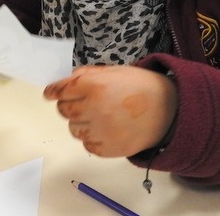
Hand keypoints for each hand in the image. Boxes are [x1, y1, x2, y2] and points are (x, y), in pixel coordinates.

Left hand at [43, 65, 177, 156]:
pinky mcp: (108, 149)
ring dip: (80, 122)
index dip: (53, 91)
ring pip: (73, 129)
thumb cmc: (141, 86)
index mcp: (95, 86)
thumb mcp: (114, 71)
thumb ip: (87, 74)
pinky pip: (88, 145)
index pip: (61, 90)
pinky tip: (106, 129)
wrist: (169, 110)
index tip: (49, 93)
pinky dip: (92, 138)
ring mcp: (101, 131)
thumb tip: (65, 80)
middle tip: (82, 102)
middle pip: (64, 110)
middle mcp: (94, 109)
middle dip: (69, 105)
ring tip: (99, 116)